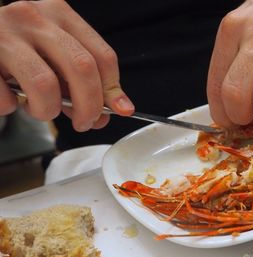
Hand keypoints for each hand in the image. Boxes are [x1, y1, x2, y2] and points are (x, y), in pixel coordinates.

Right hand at [0, 0, 133, 131]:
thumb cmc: (18, 50)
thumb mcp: (54, 55)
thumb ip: (80, 79)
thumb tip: (109, 112)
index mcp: (60, 14)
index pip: (102, 55)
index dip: (113, 89)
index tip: (117, 110)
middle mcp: (34, 17)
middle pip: (81, 67)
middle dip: (89, 105)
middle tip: (84, 123)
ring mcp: (4, 33)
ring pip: (44, 84)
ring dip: (47, 111)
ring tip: (41, 111)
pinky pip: (6, 97)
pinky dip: (11, 107)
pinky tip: (9, 98)